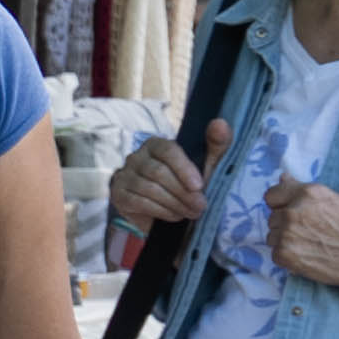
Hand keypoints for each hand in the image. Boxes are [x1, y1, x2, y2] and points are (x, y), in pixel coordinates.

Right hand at [107, 118, 219, 235]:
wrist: (171, 213)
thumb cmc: (190, 185)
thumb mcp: (208, 165)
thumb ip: (217, 144)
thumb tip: (220, 123)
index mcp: (155, 145)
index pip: (166, 150)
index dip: (183, 168)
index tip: (199, 186)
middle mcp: (135, 157)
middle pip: (158, 172)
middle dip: (182, 192)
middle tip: (200, 206)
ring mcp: (124, 176)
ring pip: (149, 189)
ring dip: (175, 204)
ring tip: (191, 213)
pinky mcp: (118, 196)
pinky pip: (139, 202)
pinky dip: (161, 211)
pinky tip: (175, 216)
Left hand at [257, 175, 338, 301]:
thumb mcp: (336, 201)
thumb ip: (305, 192)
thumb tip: (283, 178)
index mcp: (309, 193)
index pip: (272, 195)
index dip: (281, 203)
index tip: (289, 210)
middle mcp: (294, 211)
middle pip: (272, 216)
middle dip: (285, 223)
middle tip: (310, 232)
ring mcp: (287, 234)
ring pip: (272, 235)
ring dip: (285, 240)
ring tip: (311, 244)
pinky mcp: (285, 255)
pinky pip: (275, 253)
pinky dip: (288, 256)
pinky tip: (309, 255)